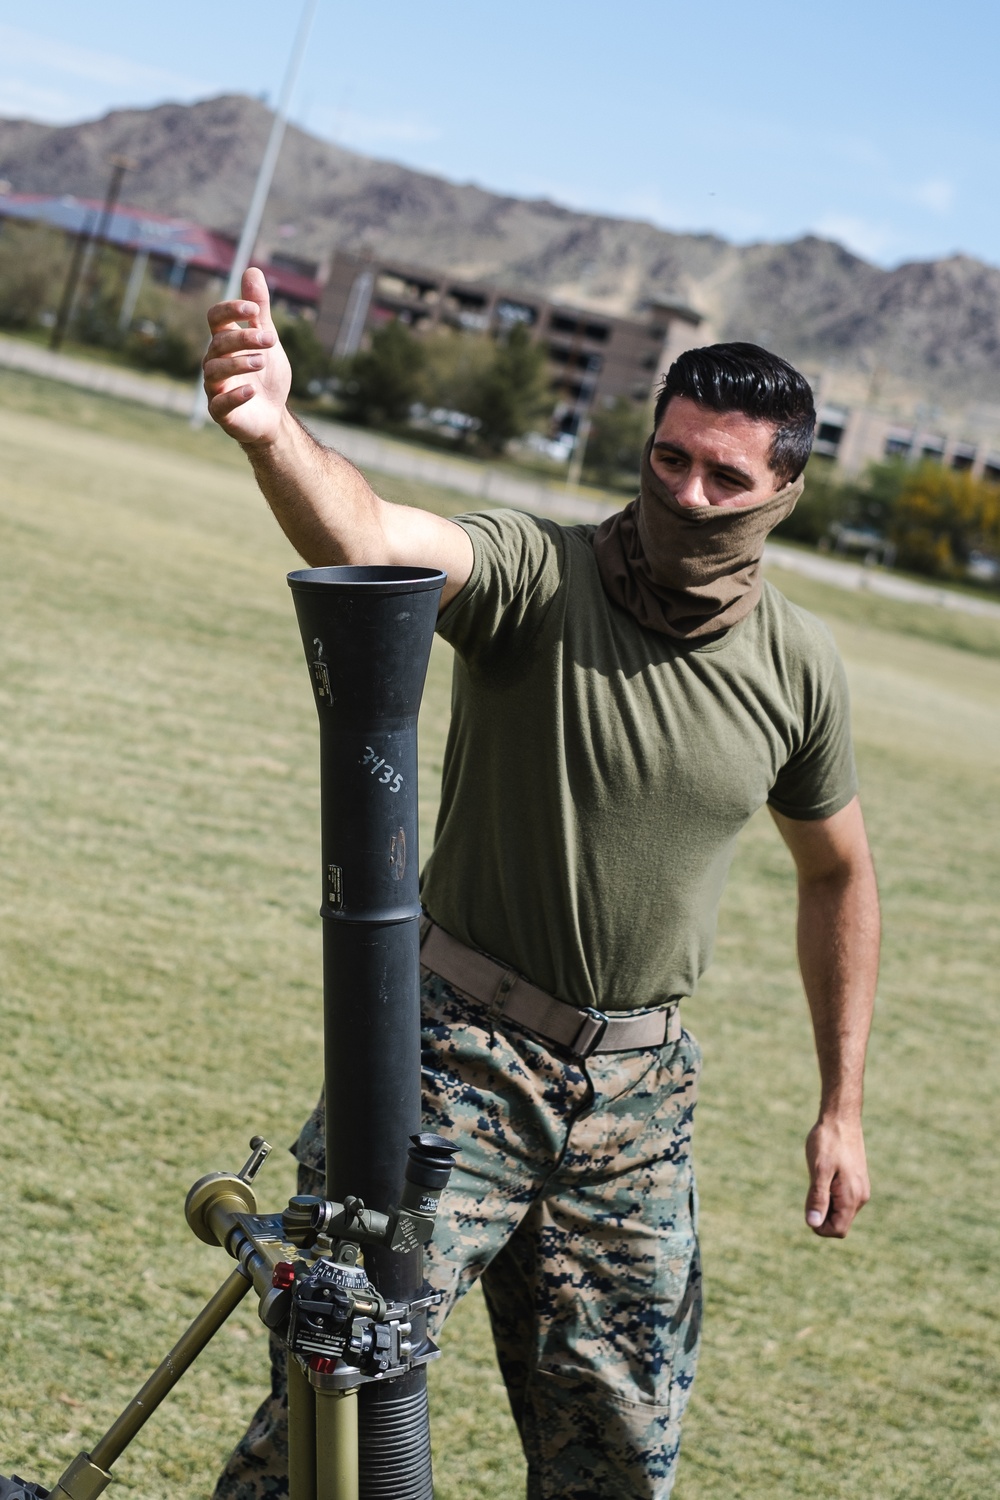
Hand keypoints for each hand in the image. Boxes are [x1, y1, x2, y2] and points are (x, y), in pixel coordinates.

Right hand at [203, 266, 291, 444]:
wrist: (272, 415)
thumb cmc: (266, 376)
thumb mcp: (266, 339)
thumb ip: (259, 310)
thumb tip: (252, 269)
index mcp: (223, 342)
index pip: (215, 318)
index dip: (230, 309)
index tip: (254, 309)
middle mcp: (214, 362)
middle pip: (219, 342)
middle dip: (244, 338)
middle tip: (271, 339)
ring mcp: (215, 388)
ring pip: (216, 371)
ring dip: (239, 363)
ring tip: (262, 360)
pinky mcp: (220, 412)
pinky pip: (220, 404)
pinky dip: (235, 396)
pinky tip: (251, 391)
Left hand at [804, 1114, 869, 1237]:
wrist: (841, 1118)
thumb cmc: (828, 1142)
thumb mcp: (818, 1170)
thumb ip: (818, 1198)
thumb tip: (813, 1224)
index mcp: (852, 1197)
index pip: (838, 1230)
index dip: (819, 1226)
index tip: (808, 1206)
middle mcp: (860, 1197)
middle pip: (839, 1222)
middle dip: (821, 1214)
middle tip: (811, 1188)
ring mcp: (859, 1188)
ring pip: (840, 1210)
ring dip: (825, 1203)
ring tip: (818, 1178)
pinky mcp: (856, 1181)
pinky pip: (842, 1198)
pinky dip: (830, 1194)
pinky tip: (823, 1175)